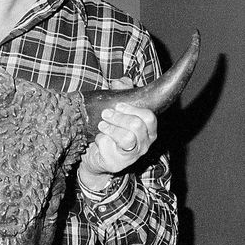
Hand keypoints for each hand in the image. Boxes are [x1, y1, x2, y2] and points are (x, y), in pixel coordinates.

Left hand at [78, 77, 156, 191]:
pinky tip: (98, 140)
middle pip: (137, 125)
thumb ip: (122, 93)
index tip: (118, 105)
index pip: (149, 116)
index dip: (131, 108)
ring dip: (111, 128)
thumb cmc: (109, 131)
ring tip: (101, 126)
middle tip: (106, 114)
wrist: (95, 156)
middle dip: (118, 117)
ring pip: (127, 138)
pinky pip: (110, 147)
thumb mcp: (117, 111)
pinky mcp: (118, 163)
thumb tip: (121, 81)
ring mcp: (133, 155)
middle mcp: (144, 143)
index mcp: (148, 129)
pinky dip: (101, 140)